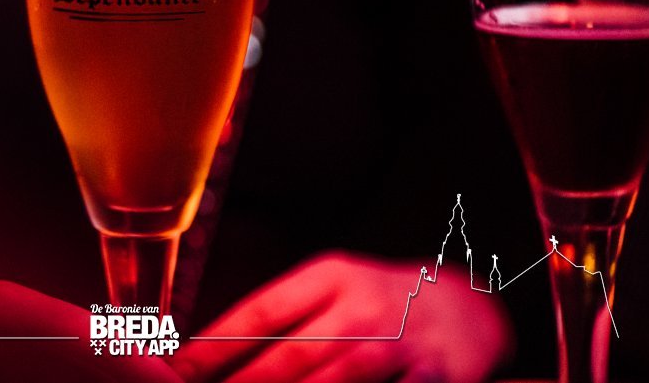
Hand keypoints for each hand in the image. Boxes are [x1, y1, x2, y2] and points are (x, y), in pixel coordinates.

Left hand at [170, 252, 512, 382]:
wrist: (468, 309)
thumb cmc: (381, 301)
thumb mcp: (334, 289)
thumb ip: (284, 316)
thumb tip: (210, 350)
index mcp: (331, 275)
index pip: (263, 310)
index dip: (218, 344)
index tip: (180, 369)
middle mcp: (363, 305)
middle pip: (293, 354)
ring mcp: (400, 343)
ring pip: (334, 380)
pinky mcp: (434, 377)